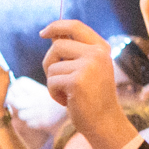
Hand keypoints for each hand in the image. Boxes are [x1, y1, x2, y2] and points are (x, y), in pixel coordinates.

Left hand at [40, 20, 129, 148]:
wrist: (104, 122)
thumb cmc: (92, 97)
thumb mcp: (87, 69)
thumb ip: (73, 52)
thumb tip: (52, 35)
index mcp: (101, 48)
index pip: (75, 26)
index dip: (56, 26)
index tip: (43, 32)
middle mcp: (97, 53)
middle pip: (57, 45)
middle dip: (49, 63)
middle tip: (57, 80)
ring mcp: (88, 66)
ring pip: (52, 66)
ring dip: (53, 82)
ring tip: (68, 93)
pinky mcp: (77, 81)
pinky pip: (51, 82)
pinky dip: (54, 94)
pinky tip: (68, 101)